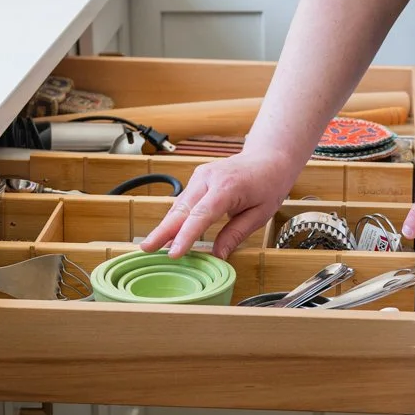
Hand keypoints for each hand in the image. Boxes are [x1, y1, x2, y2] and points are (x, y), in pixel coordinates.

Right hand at [139, 150, 297, 260]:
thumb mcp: (260, 214)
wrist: (268, 158)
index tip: (173, 253)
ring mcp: (201, 176)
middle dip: (162, 230)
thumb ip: (235, 234)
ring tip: (151, 246)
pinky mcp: (198, 178)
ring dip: (165, 225)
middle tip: (146, 248)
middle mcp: (209, 178)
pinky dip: (174, 217)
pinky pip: (183, 200)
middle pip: (181, 208)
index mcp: (227, 188)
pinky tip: (165, 233)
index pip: (201, 215)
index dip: (185, 236)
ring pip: (179, 204)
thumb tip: (218, 256)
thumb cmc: (268, 184)